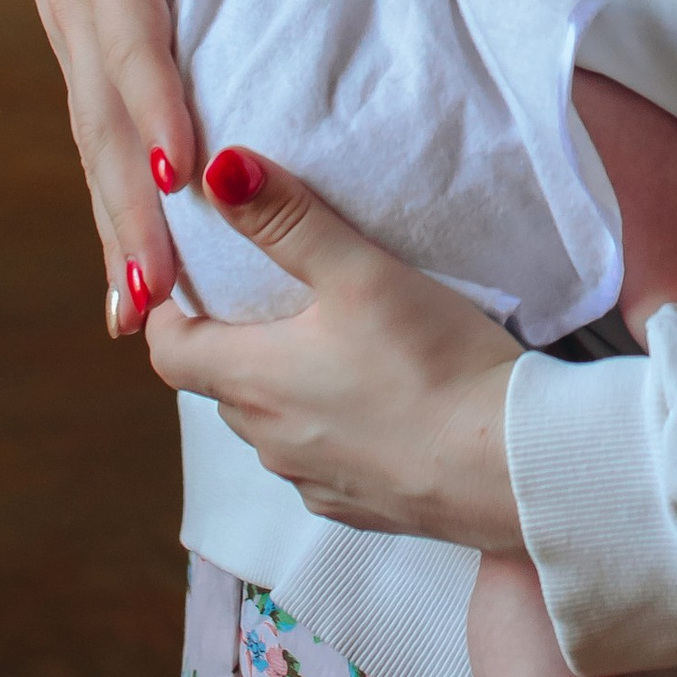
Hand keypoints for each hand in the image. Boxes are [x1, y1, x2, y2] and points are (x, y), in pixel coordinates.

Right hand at [0, 0, 282, 334]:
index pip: (133, 45)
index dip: (159, 110)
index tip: (186, 176)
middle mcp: (74, 6)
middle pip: (106, 125)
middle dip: (131, 213)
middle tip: (158, 299)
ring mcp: (67, 34)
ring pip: (93, 144)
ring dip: (114, 227)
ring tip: (138, 313)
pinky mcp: (74, 46)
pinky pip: (93, 134)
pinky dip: (108, 201)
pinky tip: (126, 263)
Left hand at [145, 151, 524, 553]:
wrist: (508, 468)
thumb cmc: (434, 365)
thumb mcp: (360, 274)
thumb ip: (288, 220)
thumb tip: (218, 170)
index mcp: (254, 380)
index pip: (169, 350)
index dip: (168, 311)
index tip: (186, 279)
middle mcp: (268, 440)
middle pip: (221, 384)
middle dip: (233, 341)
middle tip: (267, 294)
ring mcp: (310, 481)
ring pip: (271, 424)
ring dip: (283, 387)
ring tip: (331, 342)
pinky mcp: (355, 506)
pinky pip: (319, 462)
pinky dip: (329, 429)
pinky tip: (377, 402)